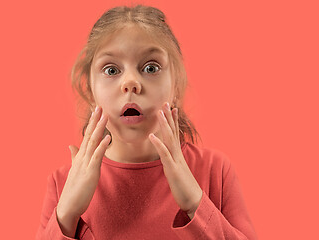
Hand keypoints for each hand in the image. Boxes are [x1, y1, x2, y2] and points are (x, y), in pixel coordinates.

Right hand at [57, 106, 110, 219]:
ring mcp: (85, 164)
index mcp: (81, 156)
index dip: (92, 123)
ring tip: (105, 116)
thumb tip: (71, 145)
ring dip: (99, 128)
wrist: (68, 205)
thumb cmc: (74, 189)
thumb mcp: (75, 169)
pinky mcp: (90, 172)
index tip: (96, 111)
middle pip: (89, 135)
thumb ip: (74, 156)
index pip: (87, 136)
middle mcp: (82, 157)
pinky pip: (97, 157)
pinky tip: (108, 137)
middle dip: (95, 120)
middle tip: (99, 106)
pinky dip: (102, 146)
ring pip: (93, 142)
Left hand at [148, 102, 202, 218]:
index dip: (173, 120)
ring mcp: (175, 160)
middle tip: (165, 102)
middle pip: (173, 131)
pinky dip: (158, 144)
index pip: (175, 133)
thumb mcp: (177, 170)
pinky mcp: (172, 168)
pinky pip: (164, 154)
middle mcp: (178, 154)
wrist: (194, 200)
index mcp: (178, 154)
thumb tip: (170, 156)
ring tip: (159, 112)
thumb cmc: (184, 186)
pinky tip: (152, 136)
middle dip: (169, 117)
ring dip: (164, 124)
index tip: (170, 108)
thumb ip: (174, 161)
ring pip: (169, 138)